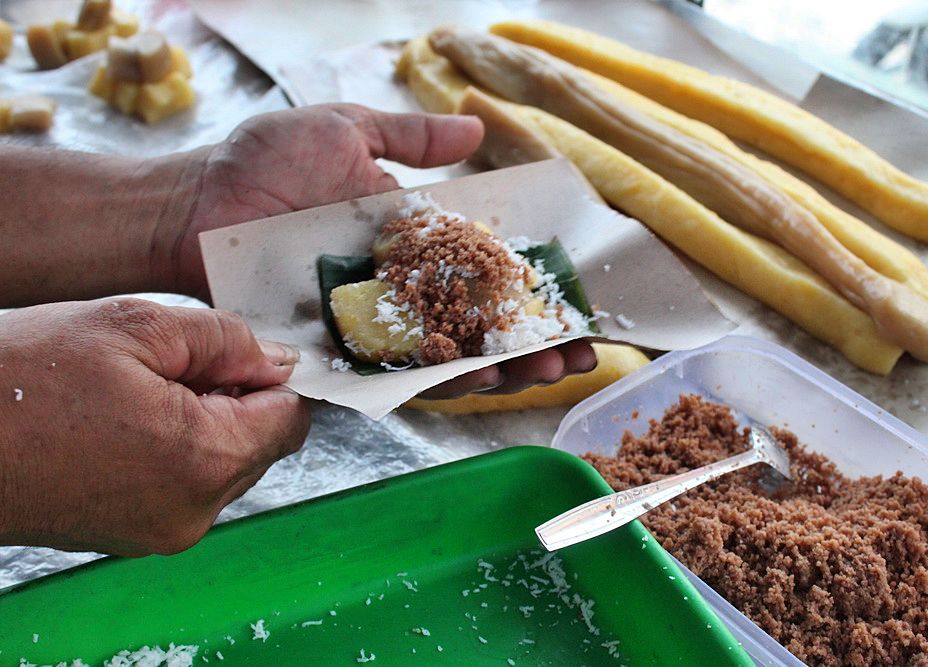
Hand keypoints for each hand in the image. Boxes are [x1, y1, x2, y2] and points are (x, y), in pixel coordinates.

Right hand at [0, 298, 309, 555]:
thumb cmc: (21, 378)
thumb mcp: (136, 326)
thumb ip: (226, 340)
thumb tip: (278, 359)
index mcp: (205, 460)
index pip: (291, 418)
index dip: (274, 376)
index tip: (242, 351)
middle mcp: (193, 511)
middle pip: (261, 444)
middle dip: (236, 398)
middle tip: (174, 363)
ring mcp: (161, 532)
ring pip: (223, 464)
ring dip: (204, 422)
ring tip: (139, 390)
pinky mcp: (131, 536)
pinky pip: (184, 485)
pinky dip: (174, 449)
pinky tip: (124, 419)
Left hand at [154, 103, 595, 396]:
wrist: (196, 205)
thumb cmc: (262, 164)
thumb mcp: (345, 131)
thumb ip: (410, 138)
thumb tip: (476, 130)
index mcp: (413, 242)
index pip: (488, 270)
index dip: (535, 286)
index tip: (580, 298)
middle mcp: (402, 290)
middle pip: (482, 321)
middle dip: (535, 338)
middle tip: (583, 347)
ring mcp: (374, 325)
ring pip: (451, 354)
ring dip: (505, 365)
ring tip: (550, 367)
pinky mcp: (341, 353)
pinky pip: (396, 375)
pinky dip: (440, 380)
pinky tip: (483, 379)